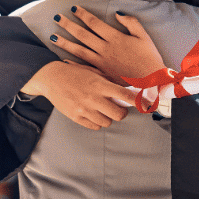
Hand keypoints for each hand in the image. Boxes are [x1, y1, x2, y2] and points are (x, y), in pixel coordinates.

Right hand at [21, 61, 135, 129]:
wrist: (51, 77)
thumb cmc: (75, 73)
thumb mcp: (94, 72)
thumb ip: (109, 82)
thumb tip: (126, 92)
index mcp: (100, 84)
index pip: (125, 95)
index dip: (139, 102)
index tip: (146, 106)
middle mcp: (94, 98)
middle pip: (119, 115)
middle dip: (122, 113)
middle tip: (119, 109)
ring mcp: (84, 109)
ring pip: (107, 122)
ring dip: (107, 117)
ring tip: (101, 109)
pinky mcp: (76, 117)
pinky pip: (94, 126)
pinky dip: (96, 122)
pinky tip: (92, 113)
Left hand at [51, 6, 164, 81]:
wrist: (152, 82)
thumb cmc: (150, 59)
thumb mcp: (144, 37)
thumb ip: (131, 23)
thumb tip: (118, 13)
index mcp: (115, 38)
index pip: (94, 23)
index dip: (82, 14)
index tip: (73, 8)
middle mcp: (105, 49)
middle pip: (82, 35)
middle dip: (68, 25)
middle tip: (56, 17)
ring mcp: (101, 63)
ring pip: (79, 51)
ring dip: (65, 43)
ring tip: (52, 36)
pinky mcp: (102, 75)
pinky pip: (84, 68)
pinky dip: (73, 64)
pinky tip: (63, 60)